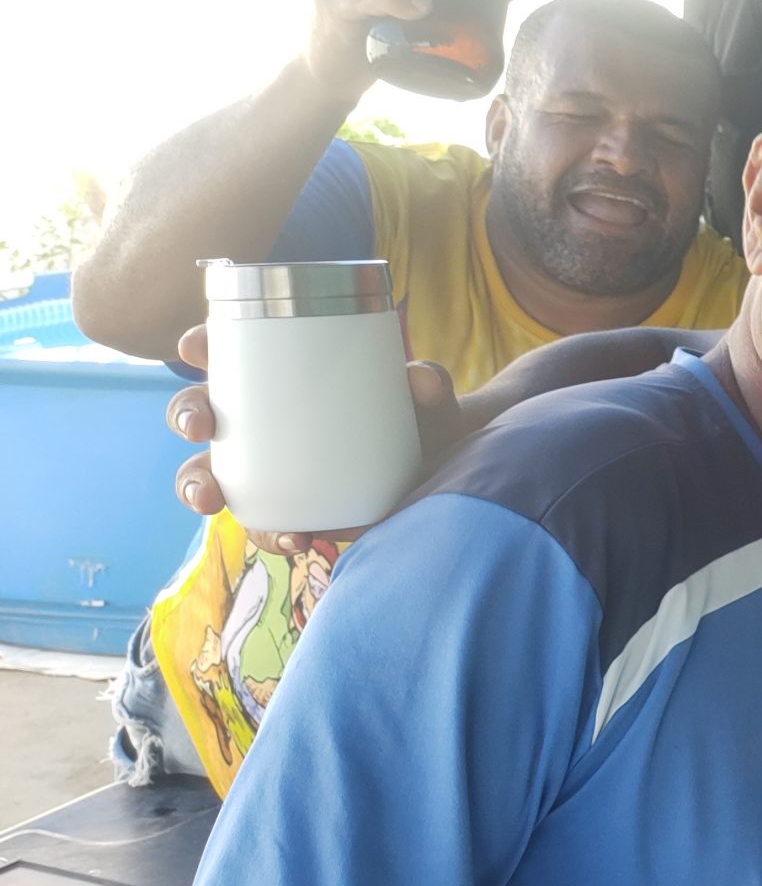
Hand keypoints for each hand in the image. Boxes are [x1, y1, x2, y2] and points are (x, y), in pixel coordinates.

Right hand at [166, 325, 460, 552]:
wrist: (449, 476)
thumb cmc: (425, 423)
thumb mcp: (430, 401)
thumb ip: (429, 386)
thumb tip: (419, 381)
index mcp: (285, 378)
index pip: (232, 354)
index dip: (202, 346)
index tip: (197, 347)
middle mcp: (266, 424)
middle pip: (205, 412)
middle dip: (187, 415)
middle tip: (200, 427)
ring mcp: (272, 472)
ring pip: (214, 475)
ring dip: (198, 486)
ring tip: (211, 499)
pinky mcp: (293, 514)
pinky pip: (267, 527)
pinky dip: (273, 535)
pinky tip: (291, 539)